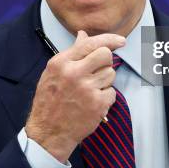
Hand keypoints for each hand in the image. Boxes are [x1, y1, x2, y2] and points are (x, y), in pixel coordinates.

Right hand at [25, 30, 125, 161]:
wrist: (48, 132)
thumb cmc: (49, 101)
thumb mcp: (53, 72)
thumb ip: (71, 53)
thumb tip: (83, 35)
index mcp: (61, 63)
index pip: (90, 43)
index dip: (109, 40)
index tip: (120, 40)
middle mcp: (74, 73)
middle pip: (105, 55)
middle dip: (105, 62)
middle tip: (97, 71)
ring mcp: (87, 89)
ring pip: (110, 74)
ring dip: (104, 81)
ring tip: (89, 90)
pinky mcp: (97, 104)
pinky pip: (112, 92)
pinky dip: (106, 97)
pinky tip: (92, 102)